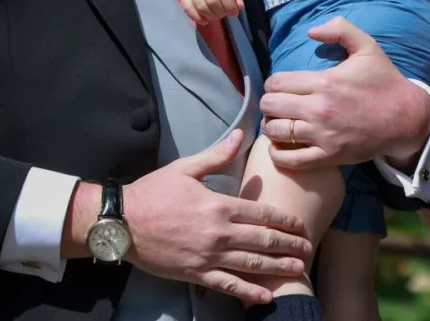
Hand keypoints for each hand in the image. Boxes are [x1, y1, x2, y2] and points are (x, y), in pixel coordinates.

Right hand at [123, 130, 311, 303]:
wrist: (121, 223)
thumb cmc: (153, 193)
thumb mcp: (186, 168)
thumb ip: (217, 154)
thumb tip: (241, 134)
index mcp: (218, 205)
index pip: (260, 212)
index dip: (284, 220)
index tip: (300, 224)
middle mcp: (218, 233)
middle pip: (262, 240)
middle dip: (288, 244)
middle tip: (308, 248)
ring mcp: (208, 256)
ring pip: (251, 264)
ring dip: (277, 267)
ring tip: (298, 269)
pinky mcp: (195, 273)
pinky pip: (227, 285)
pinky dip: (248, 291)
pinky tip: (265, 295)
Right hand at [180, 0, 242, 23]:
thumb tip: (239, 8)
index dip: (230, 7)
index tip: (234, 12)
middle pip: (211, 1)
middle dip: (221, 12)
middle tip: (225, 13)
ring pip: (199, 6)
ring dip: (210, 15)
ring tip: (216, 14)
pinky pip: (186, 6)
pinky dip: (195, 16)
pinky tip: (204, 19)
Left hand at [259, 17, 429, 171]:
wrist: (406, 117)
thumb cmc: (384, 81)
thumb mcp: (367, 46)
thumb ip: (339, 30)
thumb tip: (310, 31)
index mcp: (324, 82)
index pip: (276, 83)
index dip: (273, 84)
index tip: (280, 86)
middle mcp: (319, 109)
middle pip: (270, 106)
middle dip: (269, 103)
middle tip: (278, 104)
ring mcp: (323, 135)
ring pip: (275, 132)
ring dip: (272, 126)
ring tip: (279, 123)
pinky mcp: (328, 156)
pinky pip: (290, 160)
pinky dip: (279, 154)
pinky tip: (281, 146)